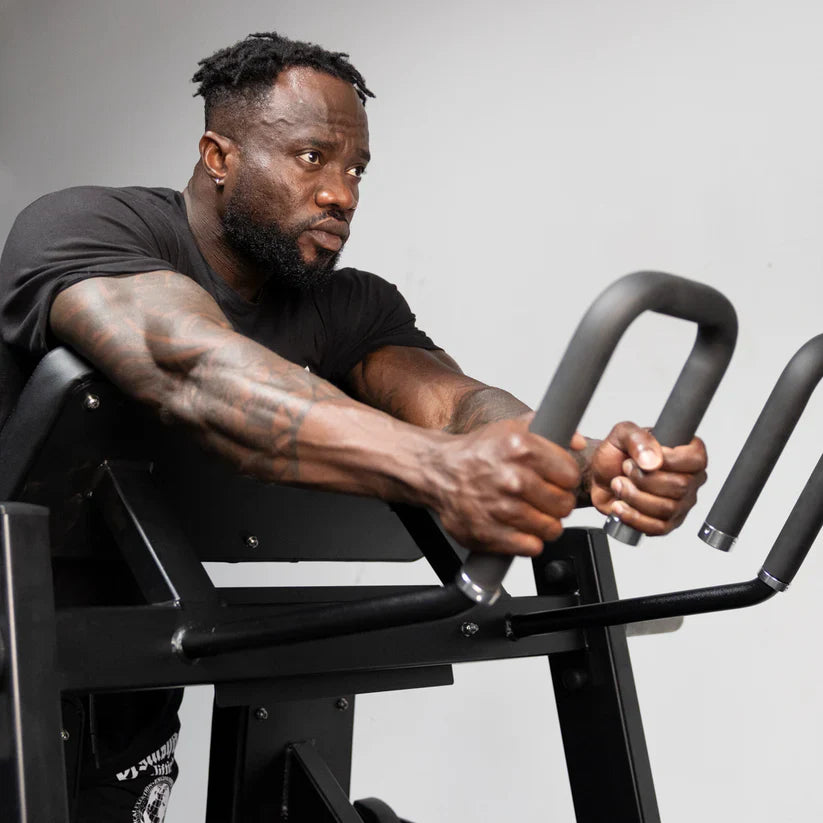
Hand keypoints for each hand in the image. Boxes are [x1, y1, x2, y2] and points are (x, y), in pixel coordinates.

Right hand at [426, 414, 580, 555]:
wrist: (438, 471)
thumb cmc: (475, 454)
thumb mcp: (510, 429)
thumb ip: (547, 430)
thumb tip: (577, 441)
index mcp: (522, 449)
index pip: (571, 475)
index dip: (566, 479)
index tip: (557, 481)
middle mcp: (513, 479)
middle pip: (563, 504)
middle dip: (557, 503)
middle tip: (544, 499)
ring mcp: (501, 509)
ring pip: (551, 528)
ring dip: (545, 524)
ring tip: (532, 514)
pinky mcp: (490, 534)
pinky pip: (531, 547)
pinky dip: (529, 542)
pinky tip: (519, 528)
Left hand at [589, 422, 706, 534]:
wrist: (598, 477)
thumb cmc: (615, 455)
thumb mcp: (622, 434)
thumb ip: (638, 439)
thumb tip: (654, 460)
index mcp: (687, 453)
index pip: (696, 459)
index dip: (669, 460)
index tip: (645, 459)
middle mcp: (690, 479)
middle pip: (680, 486)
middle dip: (644, 479)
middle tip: (626, 469)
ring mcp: (680, 504)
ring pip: (667, 508)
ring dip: (634, 497)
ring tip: (619, 485)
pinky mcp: (666, 523)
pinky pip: (658, 528)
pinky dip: (634, 518)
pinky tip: (620, 506)